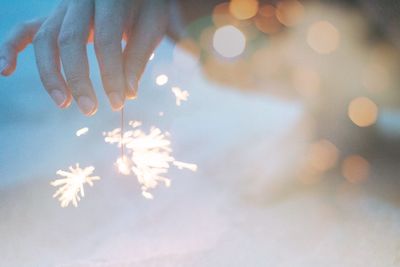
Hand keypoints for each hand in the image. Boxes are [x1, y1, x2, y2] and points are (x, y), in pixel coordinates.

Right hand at [0, 0, 172, 114]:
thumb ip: (139, 56)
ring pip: (45, 39)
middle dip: (78, 79)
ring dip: (50, 74)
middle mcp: (80, 1)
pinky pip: (25, 30)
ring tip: (63, 103)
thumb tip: (128, 93)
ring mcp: (61, 8)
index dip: (111, 75)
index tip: (119, 103)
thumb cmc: (145, 9)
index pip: (106, 41)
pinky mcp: (52, 17)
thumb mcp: (152, 27)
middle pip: (69, 40)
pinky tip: (5, 70)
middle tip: (90, 110)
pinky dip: (11, 48)